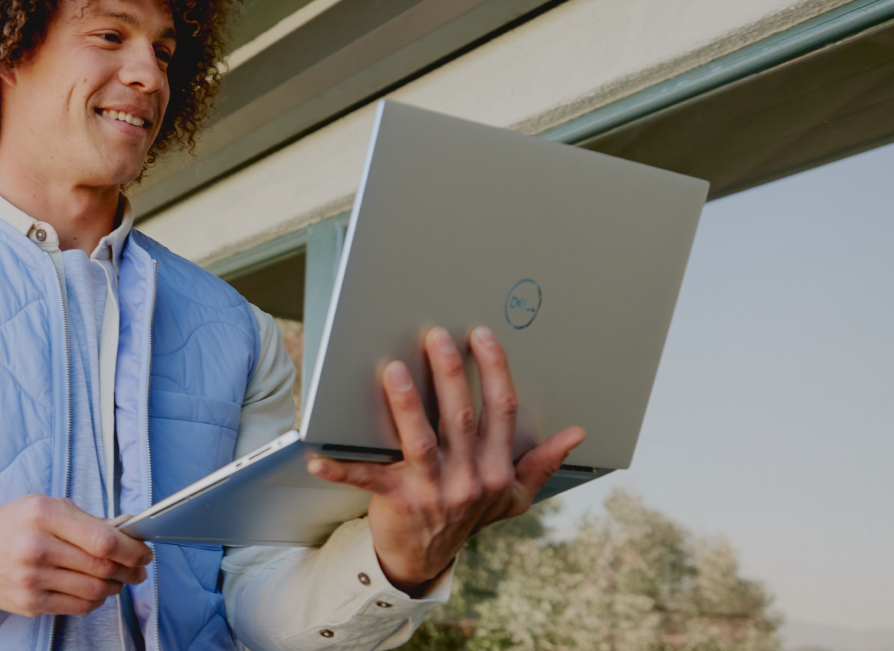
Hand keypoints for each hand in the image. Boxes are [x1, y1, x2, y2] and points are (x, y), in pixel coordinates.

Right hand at [0, 494, 151, 616]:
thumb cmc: (10, 525)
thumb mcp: (44, 507)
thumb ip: (85, 519)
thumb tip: (127, 530)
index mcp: (43, 514)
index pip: (103, 540)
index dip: (132, 549)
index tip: (144, 552)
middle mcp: (37, 547)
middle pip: (103, 567)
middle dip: (130, 570)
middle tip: (138, 569)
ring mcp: (32, 579)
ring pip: (95, 590)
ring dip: (115, 586)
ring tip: (117, 579)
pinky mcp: (30, 603)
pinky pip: (78, 607)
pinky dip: (95, 600)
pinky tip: (95, 590)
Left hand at [308, 326, 584, 592]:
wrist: (425, 557)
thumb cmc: (468, 514)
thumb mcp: (513, 495)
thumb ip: (542, 462)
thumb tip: (576, 433)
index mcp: (497, 470)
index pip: (501, 412)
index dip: (494, 370)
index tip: (481, 335)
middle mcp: (468, 479)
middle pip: (461, 418)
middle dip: (451, 373)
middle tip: (436, 336)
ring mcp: (432, 491)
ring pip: (420, 440)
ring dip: (407, 405)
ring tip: (394, 371)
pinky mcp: (395, 501)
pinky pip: (366, 478)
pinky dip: (339, 467)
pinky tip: (316, 456)